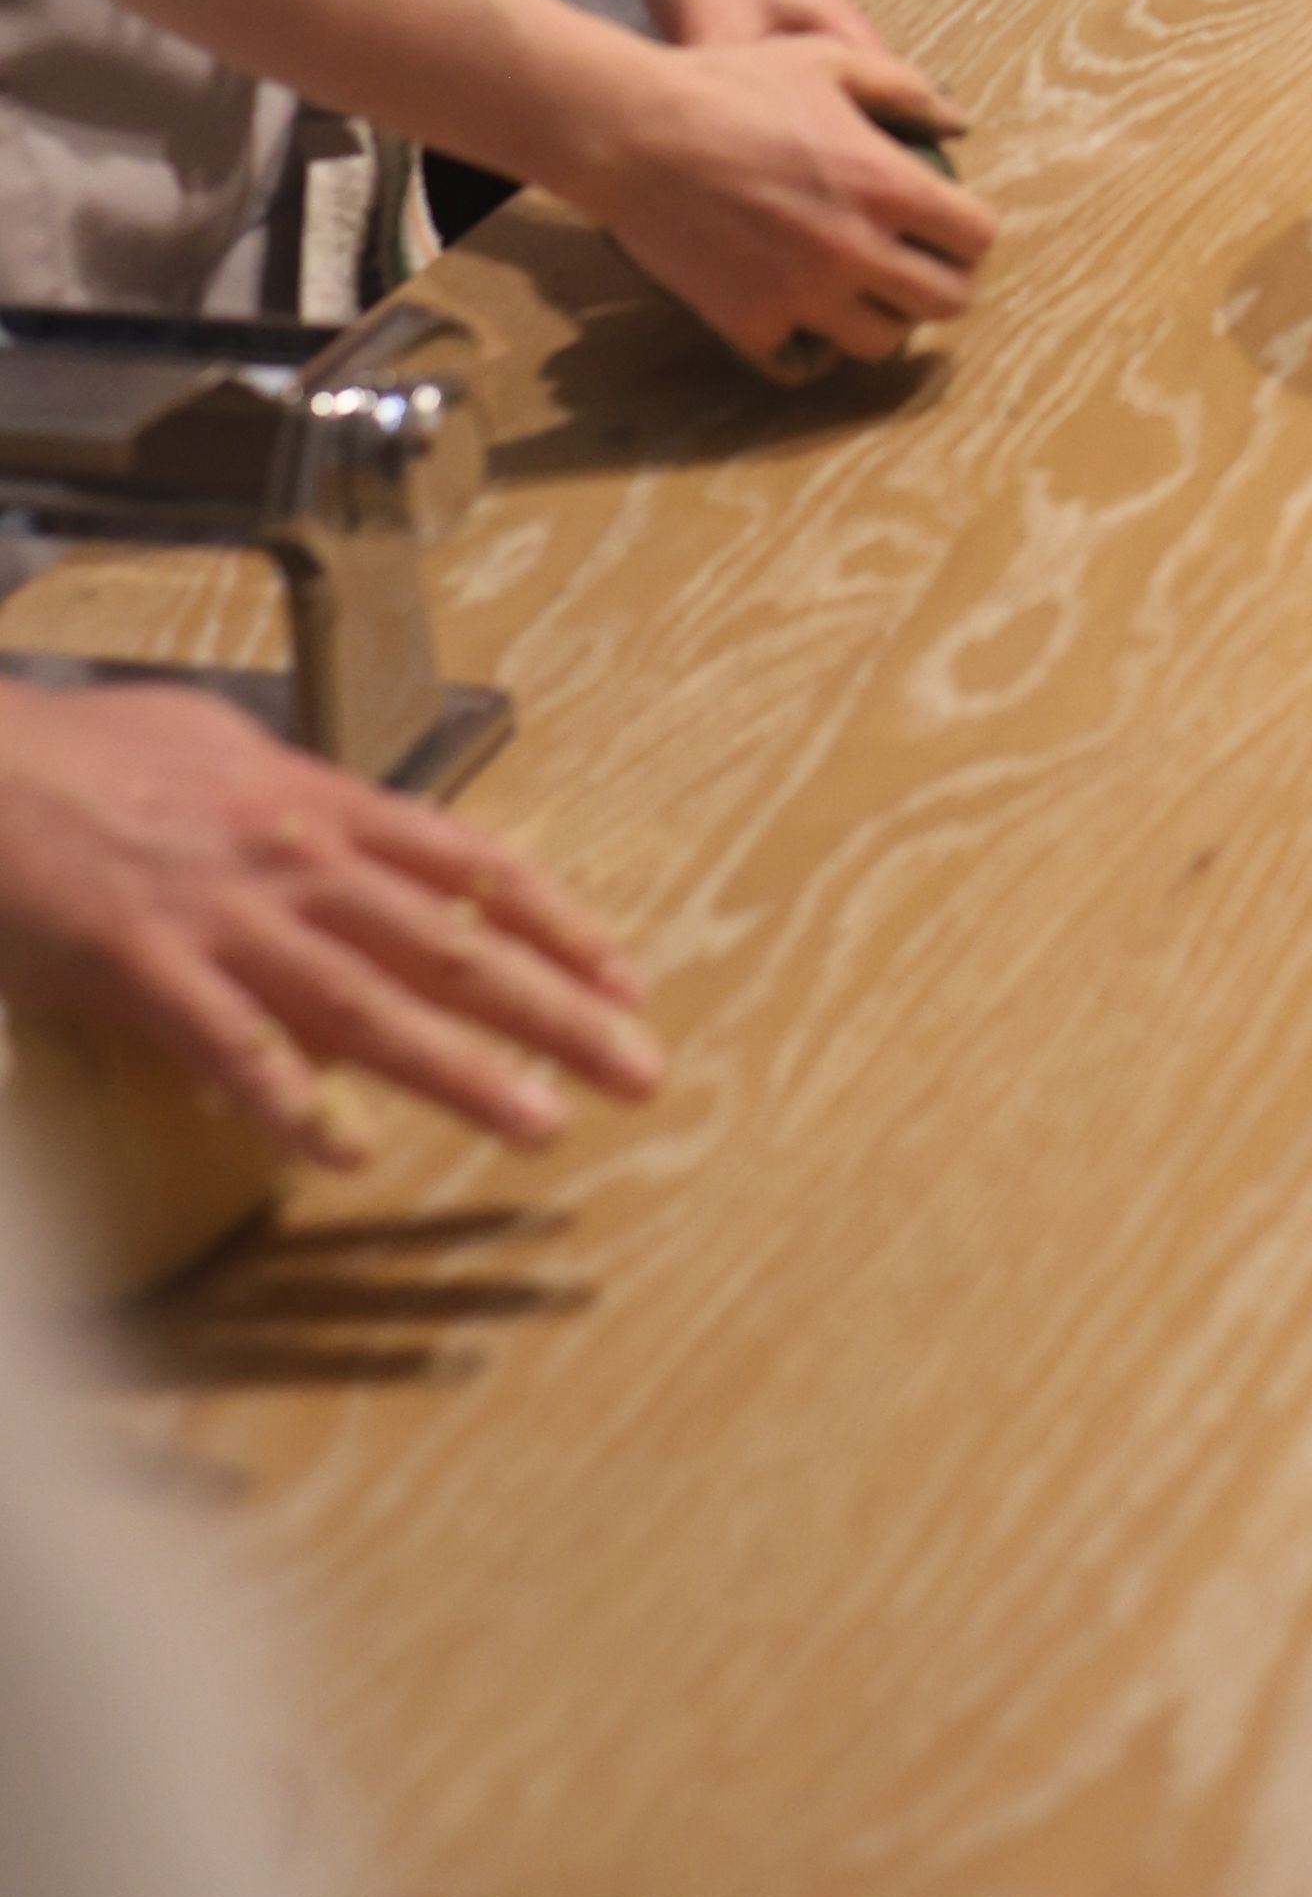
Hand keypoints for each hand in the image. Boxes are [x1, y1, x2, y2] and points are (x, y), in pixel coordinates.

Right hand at [0, 664, 660, 1164]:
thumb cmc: (88, 753)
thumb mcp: (221, 746)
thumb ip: (300, 798)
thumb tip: (360, 835)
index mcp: (319, 803)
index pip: (471, 868)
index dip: (558, 925)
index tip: (626, 979)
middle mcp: (294, 860)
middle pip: (451, 944)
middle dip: (554, 1012)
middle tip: (639, 1068)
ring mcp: (223, 918)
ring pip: (368, 1003)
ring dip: (461, 1069)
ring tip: (540, 1122)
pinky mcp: (142, 969)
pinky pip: (232, 1047)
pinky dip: (293, 1101)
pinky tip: (346, 1150)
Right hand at [556, 27, 1000, 377]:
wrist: (632, 133)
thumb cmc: (728, 86)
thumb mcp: (827, 60)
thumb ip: (904, 88)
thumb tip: (956, 121)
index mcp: (884, 185)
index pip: (975, 238)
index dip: (971, 234)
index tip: (952, 229)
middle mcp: (855, 249)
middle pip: (945, 303)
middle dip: (942, 285)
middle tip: (919, 269)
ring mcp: (801, 295)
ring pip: (880, 343)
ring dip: (881, 318)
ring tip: (863, 293)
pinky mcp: (749, 324)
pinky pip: (803, 361)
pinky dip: (809, 343)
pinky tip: (802, 313)